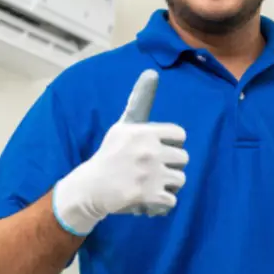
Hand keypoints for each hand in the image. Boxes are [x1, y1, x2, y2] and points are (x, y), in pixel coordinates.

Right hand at [51, 69, 188, 235]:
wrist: (90, 188)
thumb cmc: (110, 155)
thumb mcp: (123, 126)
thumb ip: (140, 101)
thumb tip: (152, 71)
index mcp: (144, 132)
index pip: (179, 136)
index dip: (171, 144)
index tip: (156, 150)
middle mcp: (149, 151)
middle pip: (183, 159)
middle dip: (170, 165)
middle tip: (152, 170)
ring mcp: (151, 175)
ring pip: (181, 180)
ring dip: (168, 184)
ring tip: (151, 184)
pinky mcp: (150, 196)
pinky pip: (172, 200)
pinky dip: (162, 202)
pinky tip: (148, 198)